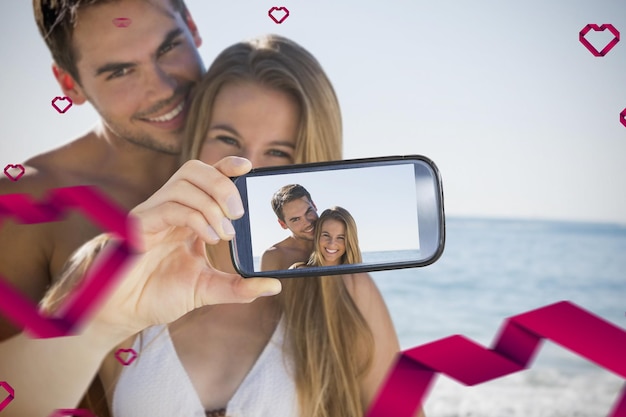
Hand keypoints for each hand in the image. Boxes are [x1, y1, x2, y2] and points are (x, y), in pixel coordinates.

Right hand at [90, 157, 281, 337]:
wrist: (123, 313)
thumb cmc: (158, 295)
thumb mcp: (207, 289)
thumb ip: (240, 287)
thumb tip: (274, 285)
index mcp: (186, 216)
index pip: (207, 177)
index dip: (226, 166)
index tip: (249, 167)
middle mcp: (169, 208)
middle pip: (195, 170)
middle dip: (223, 184)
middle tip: (239, 213)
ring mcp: (152, 214)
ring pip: (183, 183)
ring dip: (212, 204)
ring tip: (225, 233)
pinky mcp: (138, 226)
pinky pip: (169, 206)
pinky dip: (195, 218)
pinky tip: (208, 238)